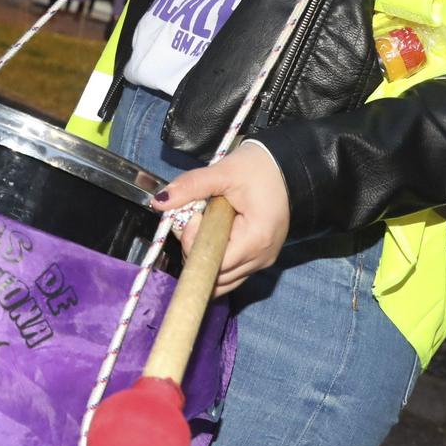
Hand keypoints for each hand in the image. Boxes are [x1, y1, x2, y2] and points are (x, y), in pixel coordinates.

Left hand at [154, 142, 291, 296]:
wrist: (285, 166)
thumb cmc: (259, 168)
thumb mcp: (223, 172)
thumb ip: (191, 186)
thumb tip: (159, 200)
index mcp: (256, 240)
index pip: (213, 263)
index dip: (194, 244)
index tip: (195, 215)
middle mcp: (262, 258)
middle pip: (216, 276)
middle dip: (197, 251)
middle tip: (197, 218)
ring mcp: (262, 261)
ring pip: (222, 279)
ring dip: (206, 257)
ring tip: (207, 225)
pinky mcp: (259, 258)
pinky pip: (232, 272)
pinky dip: (217, 259)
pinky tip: (214, 236)